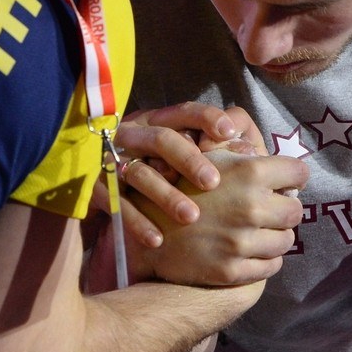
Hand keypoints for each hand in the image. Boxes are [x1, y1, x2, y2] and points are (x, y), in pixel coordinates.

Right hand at [96, 102, 258, 247]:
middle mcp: (135, 137)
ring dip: (166, 195)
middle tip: (213, 183)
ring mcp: (114, 162)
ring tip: (192, 218)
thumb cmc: (166, 176)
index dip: (206, 118)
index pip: (185, 112)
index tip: (229, 132)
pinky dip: (137, 221)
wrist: (116, 199)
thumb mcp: (189, 157)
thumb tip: (252, 153)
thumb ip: (220, 152)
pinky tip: (157, 240)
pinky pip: (115, 202)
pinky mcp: (99, 188)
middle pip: (160, 138)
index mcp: (160, 122)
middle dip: (188, 159)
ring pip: (138, 172)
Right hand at [141, 144, 307, 286]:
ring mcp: (241, 243)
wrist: (143, 226)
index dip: (291, 176)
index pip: (299, 173)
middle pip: (296, 210)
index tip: (284, 181)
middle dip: (285, 207)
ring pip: (286, 241)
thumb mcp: (206, 155)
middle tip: (270, 208)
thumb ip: (238, 149)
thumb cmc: (177, 183)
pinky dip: (265, 259)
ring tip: (258, 230)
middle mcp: (249, 208)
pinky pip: (271, 266)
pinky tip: (250, 250)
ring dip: (275, 235)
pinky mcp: (232, 271)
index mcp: (248, 172)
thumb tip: (266, 152)